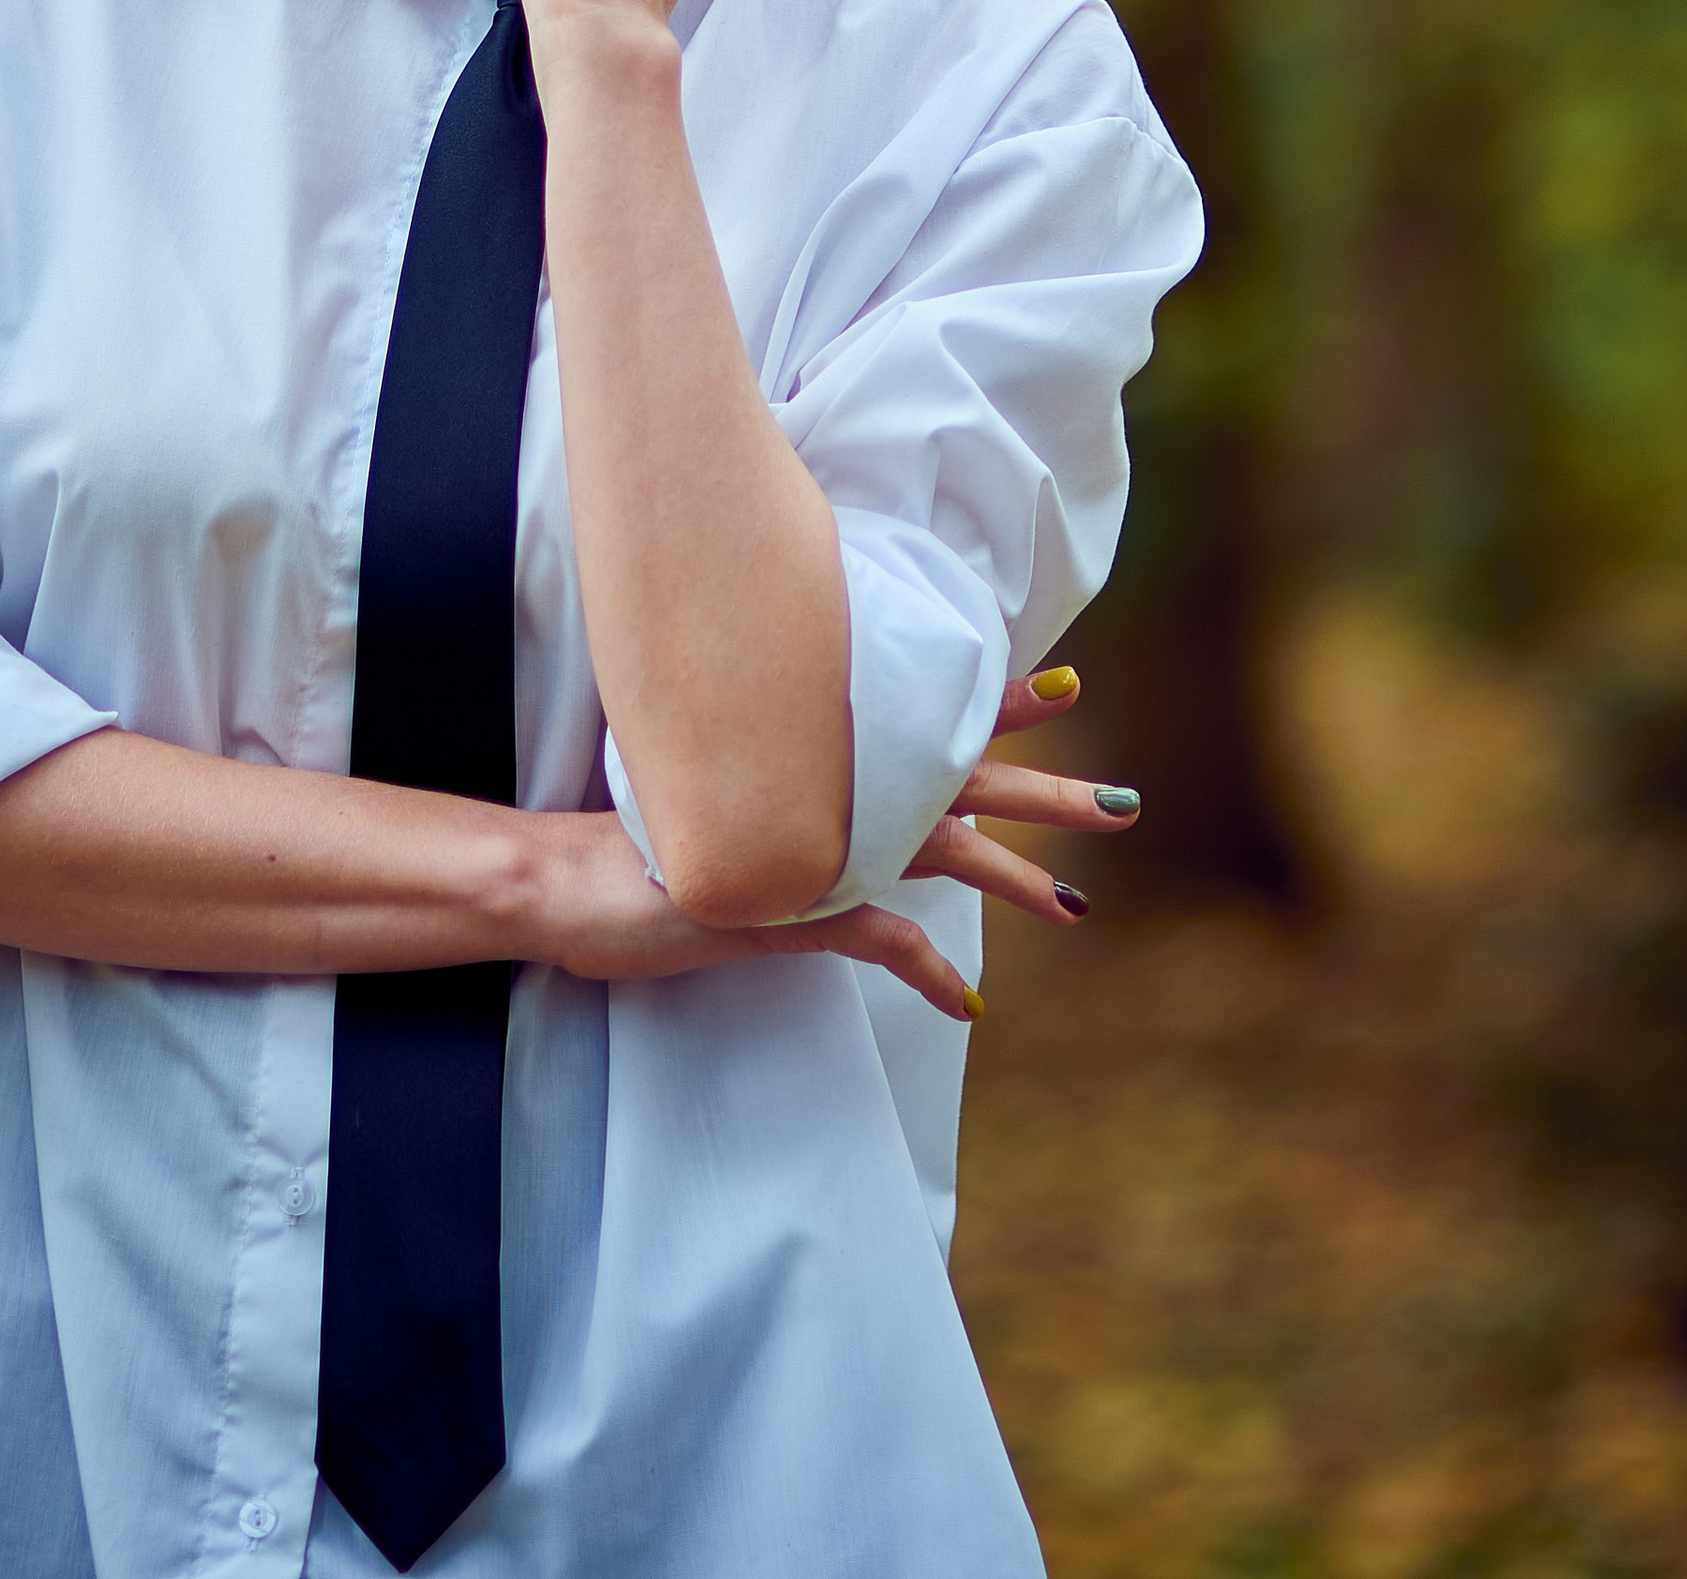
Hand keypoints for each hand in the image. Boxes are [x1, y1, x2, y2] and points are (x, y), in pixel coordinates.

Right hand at [525, 667, 1138, 1027]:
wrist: (563, 874)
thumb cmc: (622, 831)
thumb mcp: (710, 789)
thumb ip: (771, 775)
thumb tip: (817, 766)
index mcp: (810, 756)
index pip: (923, 721)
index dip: (994, 703)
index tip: (1061, 686)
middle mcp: (824, 792)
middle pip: (959, 784)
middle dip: (1046, 793)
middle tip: (1123, 801)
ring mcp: (813, 851)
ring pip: (942, 854)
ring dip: (1016, 881)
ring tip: (1078, 904)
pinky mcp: (792, 910)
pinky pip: (881, 940)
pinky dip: (928, 971)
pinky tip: (967, 999)